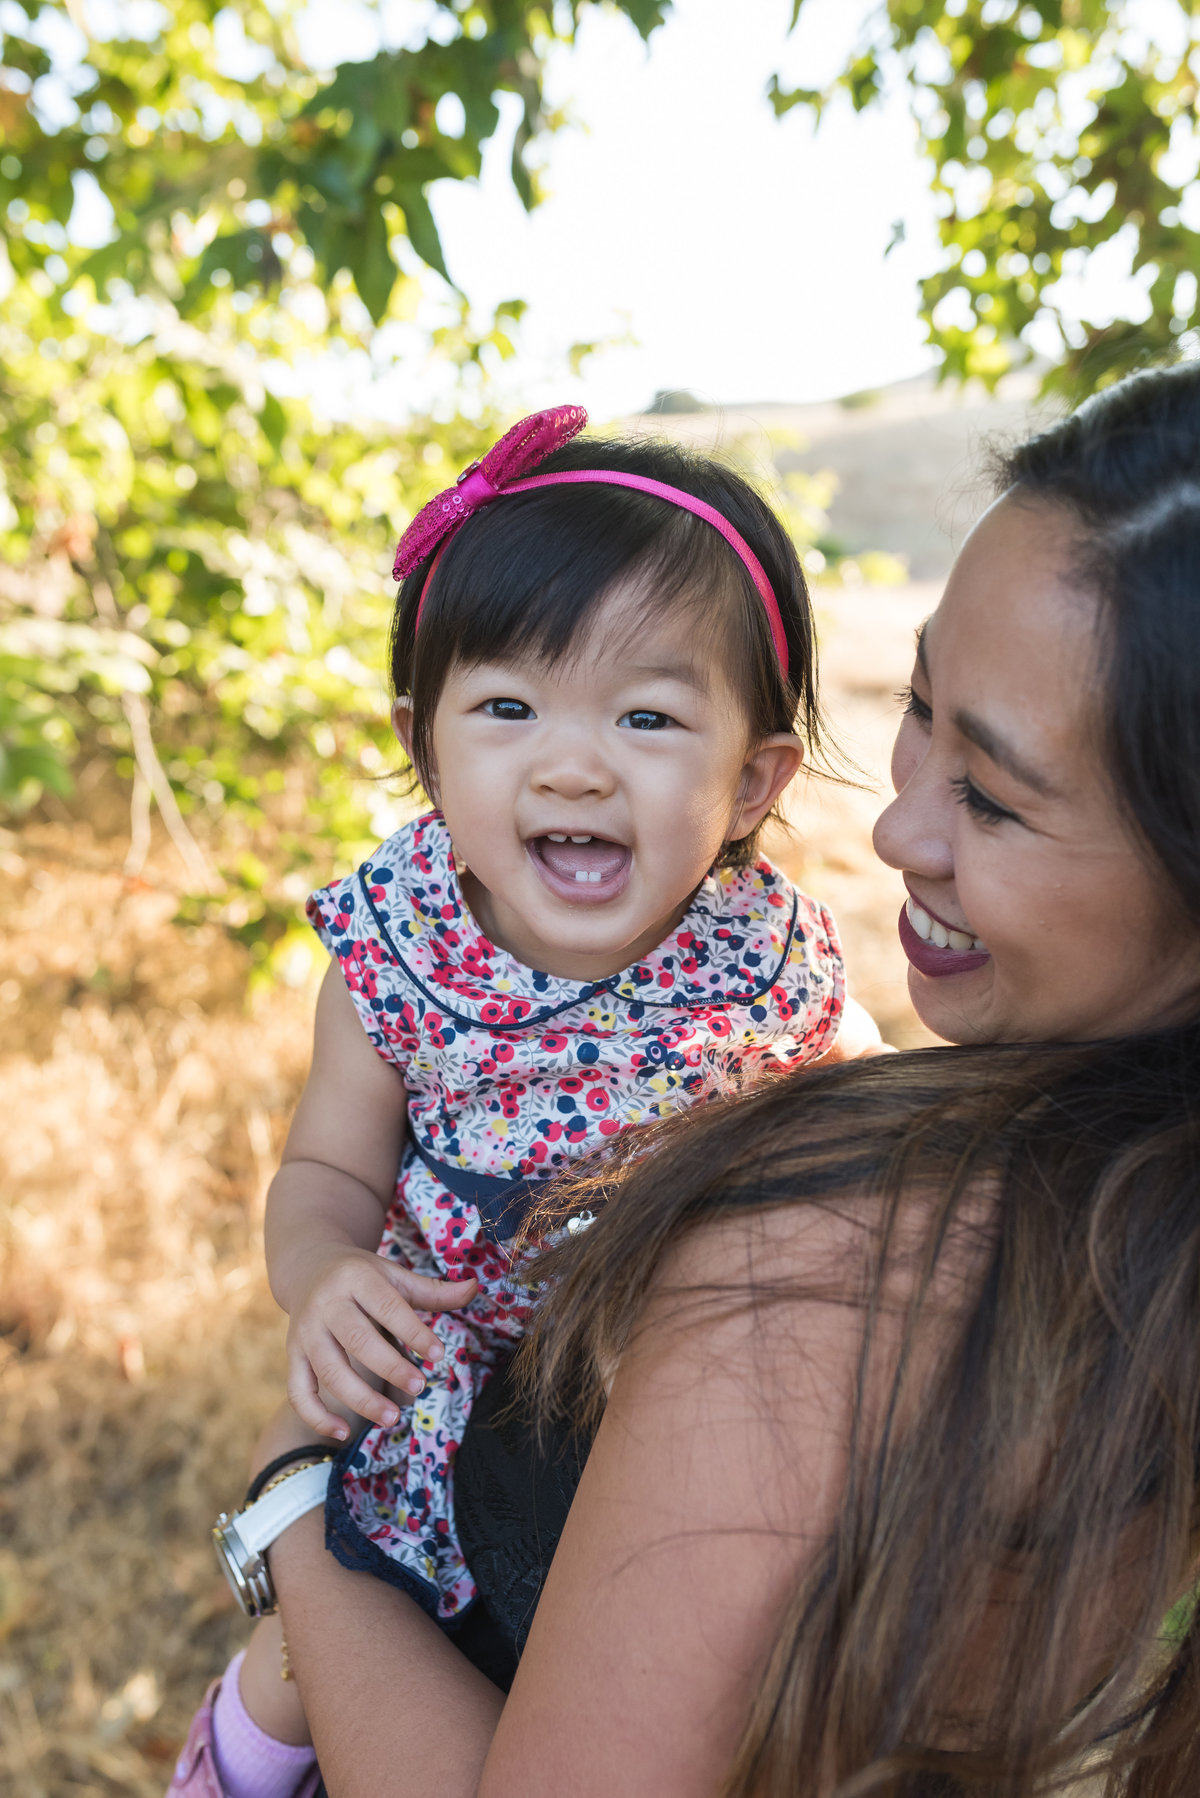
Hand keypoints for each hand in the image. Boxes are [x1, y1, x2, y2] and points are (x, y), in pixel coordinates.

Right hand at [285, 1244, 477, 1437]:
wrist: (308, 1266)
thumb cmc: (363, 1277)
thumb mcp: (395, 1276)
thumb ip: (433, 1290)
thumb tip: (475, 1288)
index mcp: (356, 1278)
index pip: (388, 1307)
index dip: (414, 1332)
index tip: (439, 1355)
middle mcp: (326, 1304)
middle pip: (357, 1340)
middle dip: (390, 1367)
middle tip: (420, 1386)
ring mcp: (305, 1331)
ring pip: (329, 1370)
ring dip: (360, 1398)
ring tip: (393, 1418)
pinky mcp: (292, 1355)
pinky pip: (298, 1391)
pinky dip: (316, 1415)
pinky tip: (343, 1433)